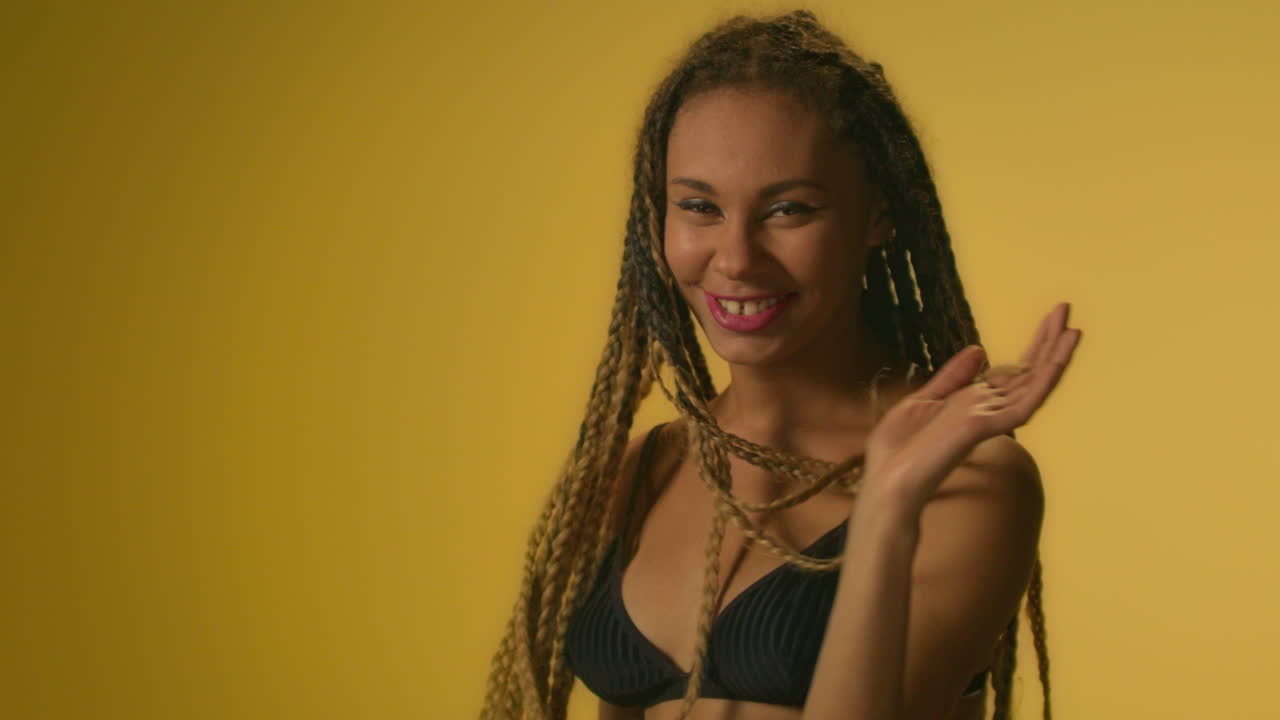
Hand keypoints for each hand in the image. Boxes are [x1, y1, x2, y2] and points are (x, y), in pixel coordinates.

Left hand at [861, 302, 1081, 508]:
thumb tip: (980, 349)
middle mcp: (986, 409)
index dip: (1033, 345)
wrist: (887, 484)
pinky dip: (1041, 384)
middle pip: (1027, 372)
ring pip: (1031, 386)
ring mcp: (988, 419)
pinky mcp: (983, 428)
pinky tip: (1056, 363)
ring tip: (1073, 331)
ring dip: (1054, 358)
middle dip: (1046, 341)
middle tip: (1066, 309)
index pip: (1013, 370)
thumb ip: (952, 377)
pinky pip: (1021, 407)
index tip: (1051, 318)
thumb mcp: (921, 400)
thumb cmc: (899, 450)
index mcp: (973, 402)